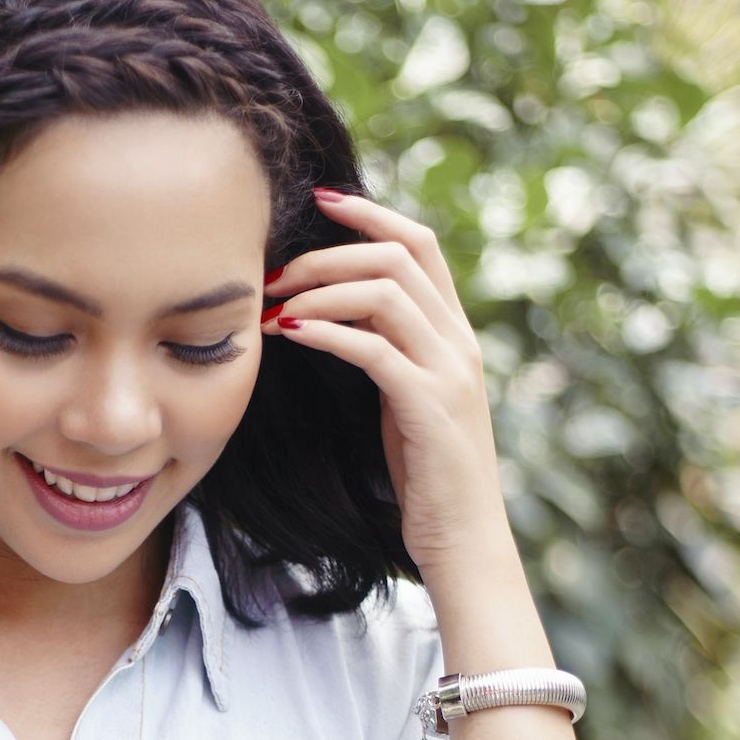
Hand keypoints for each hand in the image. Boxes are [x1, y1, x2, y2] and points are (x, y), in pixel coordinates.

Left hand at [261, 189, 513, 576]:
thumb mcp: (407, 399)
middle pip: (400, 255)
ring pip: (387, 293)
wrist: (463, 540)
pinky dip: (330, 332)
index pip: (421, 244)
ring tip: (275, 307)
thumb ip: (387, 351)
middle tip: (275, 272)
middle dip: (330, 251)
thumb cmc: (426, 475)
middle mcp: (459, 342)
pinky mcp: (429, 408)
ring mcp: (449, 373)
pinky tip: (293, 334)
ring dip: (322, 289)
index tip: (320, 200)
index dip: (371, 214)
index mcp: (455, 333)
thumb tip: (334, 314)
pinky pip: (375, 349)